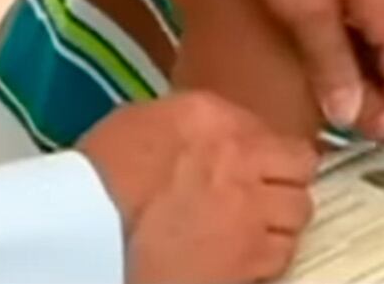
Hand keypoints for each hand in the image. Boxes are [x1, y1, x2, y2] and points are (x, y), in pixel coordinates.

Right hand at [77, 93, 316, 257]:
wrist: (82, 231)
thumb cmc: (96, 177)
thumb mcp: (141, 121)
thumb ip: (193, 123)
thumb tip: (213, 134)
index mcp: (216, 120)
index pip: (278, 132)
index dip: (274, 156)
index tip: (264, 168)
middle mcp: (245, 161)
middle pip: (301, 174)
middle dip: (284, 186)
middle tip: (261, 199)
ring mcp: (251, 214)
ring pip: (297, 217)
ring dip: (278, 223)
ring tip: (249, 231)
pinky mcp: (244, 263)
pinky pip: (278, 259)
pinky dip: (264, 260)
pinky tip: (238, 258)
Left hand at [245, 0, 383, 140]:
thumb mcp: (304, 14)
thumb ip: (333, 68)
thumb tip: (356, 118)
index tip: (362, 138)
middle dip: (382, 95)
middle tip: (342, 122)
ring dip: (368, 73)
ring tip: (331, 96)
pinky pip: (375, 22)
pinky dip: (358, 47)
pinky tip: (328, 58)